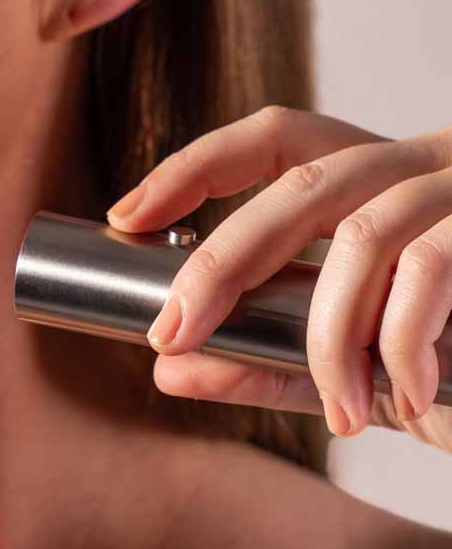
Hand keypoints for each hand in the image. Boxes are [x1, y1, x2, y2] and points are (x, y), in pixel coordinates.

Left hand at [105, 105, 451, 451]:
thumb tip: (166, 368)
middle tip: (168, 332)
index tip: (127, 214)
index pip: (278, 138)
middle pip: (302, 179)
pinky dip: (400, 345)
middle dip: (221, 258)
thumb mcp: (352, 367)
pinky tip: (407, 397)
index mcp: (379, 183)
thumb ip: (265, 363)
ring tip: (339, 409)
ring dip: (330, 335)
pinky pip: (431, 270)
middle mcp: (425, 165)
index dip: (196, 166)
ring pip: (366, 233)